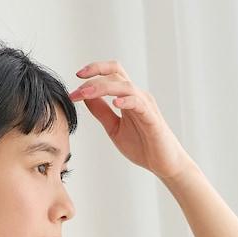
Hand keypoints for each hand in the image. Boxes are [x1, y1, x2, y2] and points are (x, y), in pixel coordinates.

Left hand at [69, 59, 192, 179]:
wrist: (162, 163)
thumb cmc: (141, 146)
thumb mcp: (113, 127)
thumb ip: (101, 112)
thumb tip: (85, 97)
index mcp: (127, 97)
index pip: (110, 74)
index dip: (94, 71)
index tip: (76, 79)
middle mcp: (137, 95)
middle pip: (116, 72)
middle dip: (94, 76)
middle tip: (76, 90)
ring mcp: (145, 105)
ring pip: (124, 85)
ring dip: (102, 88)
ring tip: (85, 94)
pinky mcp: (151, 118)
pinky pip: (138, 103)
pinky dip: (126, 101)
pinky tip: (114, 103)